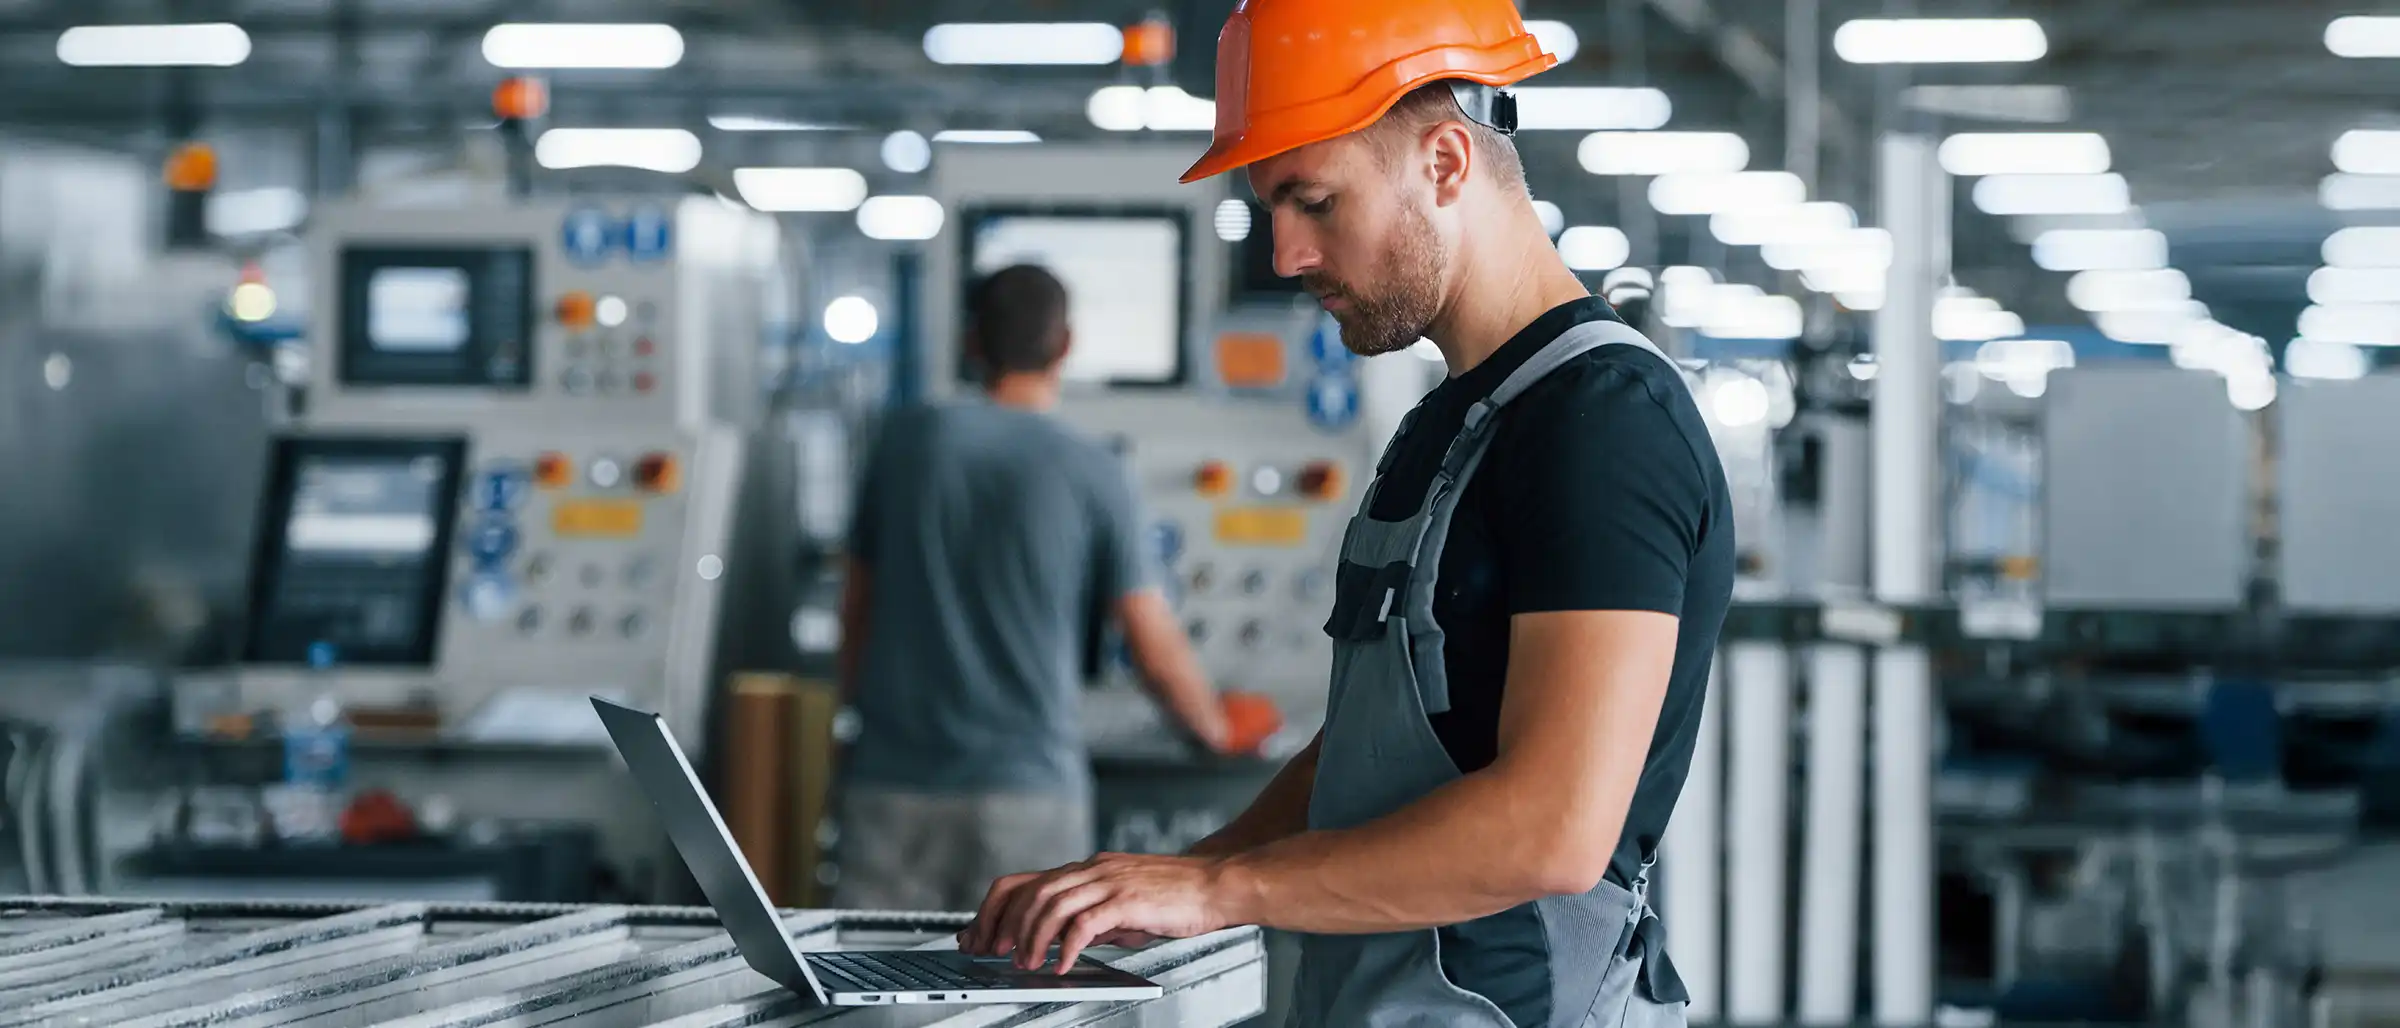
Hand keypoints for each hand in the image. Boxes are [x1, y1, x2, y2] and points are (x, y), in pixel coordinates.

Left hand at [955, 853, 1241, 972]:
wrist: (1215, 884)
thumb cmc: (1174, 896)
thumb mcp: (1120, 903)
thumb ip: (1089, 915)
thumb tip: (1059, 939)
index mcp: (1086, 869)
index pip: (1023, 882)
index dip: (994, 910)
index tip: (980, 937)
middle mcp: (1091, 869)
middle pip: (1029, 891)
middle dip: (1005, 926)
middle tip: (996, 954)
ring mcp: (1108, 881)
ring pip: (1051, 904)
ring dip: (1032, 938)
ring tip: (1028, 963)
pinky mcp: (1127, 898)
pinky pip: (1085, 922)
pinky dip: (1067, 946)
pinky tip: (1063, 964)